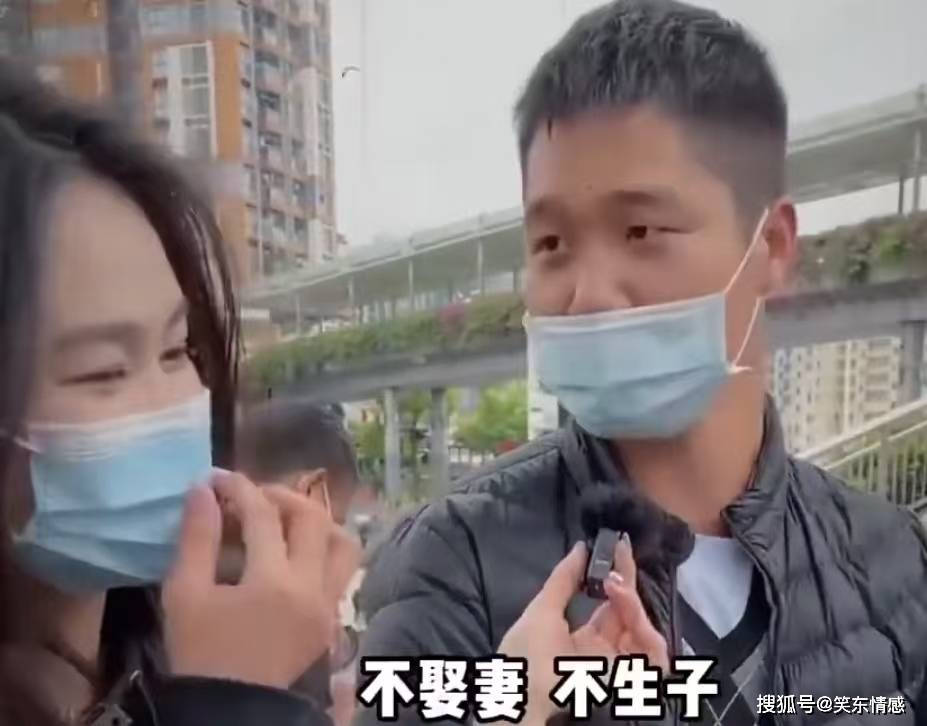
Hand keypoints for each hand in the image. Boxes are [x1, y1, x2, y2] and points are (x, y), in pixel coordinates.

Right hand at [162, 473, 359, 688]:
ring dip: (315, 522)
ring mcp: (328, 605)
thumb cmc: (200, 657)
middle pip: (313, 518)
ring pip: (342, 543)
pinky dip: (323, 549)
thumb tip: (203, 491)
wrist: (230, 713)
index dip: (238, 488)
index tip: (216, 478)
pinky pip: (342, 571)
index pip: (262, 514)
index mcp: (272, 581)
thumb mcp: (184, 597)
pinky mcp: (332, 620)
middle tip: (251, 497)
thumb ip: (196, 539)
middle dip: (281, 496)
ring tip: (282, 521)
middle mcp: (311, 587)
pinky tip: (292, 553)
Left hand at [497, 537, 666, 721]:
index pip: (612, 603)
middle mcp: (607, 652)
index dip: (617, 574)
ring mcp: (619, 668)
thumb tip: (580, 547)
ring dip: (635, 605)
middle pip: (633, 615)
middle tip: (618, 561)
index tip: (617, 546)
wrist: (518, 699)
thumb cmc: (525, 656)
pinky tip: (630, 615)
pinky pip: (656, 658)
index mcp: (588, 638)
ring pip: (647, 632)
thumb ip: (564, 579)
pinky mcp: (630, 682)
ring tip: (615, 585)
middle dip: (628, 585)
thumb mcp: (543, 611)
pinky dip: (648, 634)